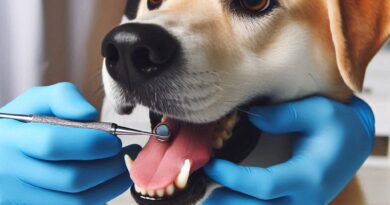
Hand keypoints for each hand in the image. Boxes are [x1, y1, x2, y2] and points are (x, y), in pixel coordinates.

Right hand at [0, 83, 140, 204]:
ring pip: (76, 201)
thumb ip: (64, 98)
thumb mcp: (38, 100)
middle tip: (126, 154)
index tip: (114, 140)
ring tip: (124, 167)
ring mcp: (20, 197)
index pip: (53, 144)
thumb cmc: (27, 123)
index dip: (90, 143)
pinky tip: (110, 181)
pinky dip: (100, 196)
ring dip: (110, 185)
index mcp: (10, 139)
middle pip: (70, 179)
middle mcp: (11, 172)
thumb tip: (89, 114)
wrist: (5, 152)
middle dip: (108, 166)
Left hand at [203, 96, 374, 204]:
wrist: (354, 142)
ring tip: (209, 199)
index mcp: (309, 176)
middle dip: (226, 203)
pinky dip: (246, 204)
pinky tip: (228, 198)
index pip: (264, 185)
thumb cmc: (337, 125)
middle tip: (199, 192)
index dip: (234, 178)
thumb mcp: (317, 110)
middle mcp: (305, 199)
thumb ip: (284, 114)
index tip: (211, 165)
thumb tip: (251, 118)